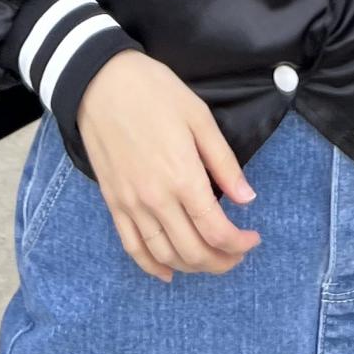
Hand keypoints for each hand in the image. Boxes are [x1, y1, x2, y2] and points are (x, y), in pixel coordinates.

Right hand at [75, 51, 261, 282]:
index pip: (217, 231)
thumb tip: (247, 199)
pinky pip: (132, 248)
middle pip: (194, 252)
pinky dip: (152, 267)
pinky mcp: (113, 203)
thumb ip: (224, 163)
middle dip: (222, 262)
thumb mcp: (199, 118)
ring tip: (210, 259)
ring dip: (192, 267)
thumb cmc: (154, 92)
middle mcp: (156, 199)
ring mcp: (131, 205)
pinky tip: (168, 272)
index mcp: (183, 177)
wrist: (100, 82)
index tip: (253, 238)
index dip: (240, 244)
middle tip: (237, 252)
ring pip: (165, 256)